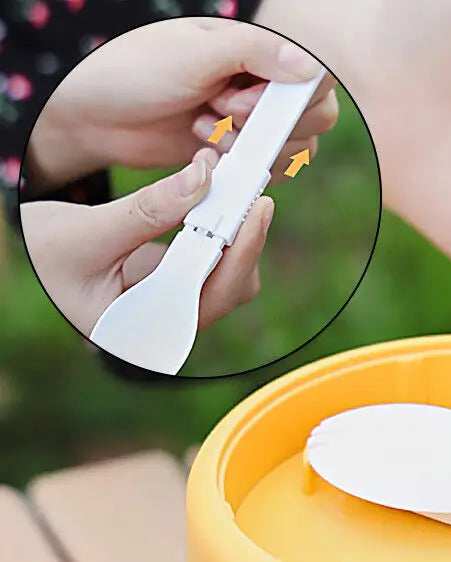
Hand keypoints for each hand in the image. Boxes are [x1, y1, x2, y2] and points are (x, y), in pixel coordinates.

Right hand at [21, 150, 271, 335]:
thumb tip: (203, 178)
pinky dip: (221, 224)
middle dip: (245, 237)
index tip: (257, 210)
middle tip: (252, 186)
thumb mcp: (86, 231)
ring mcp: (179, 304)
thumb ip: (147, 210)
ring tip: (236, 185)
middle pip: (234, 286)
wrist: (31, 256)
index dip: (241, 254)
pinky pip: (215, 255)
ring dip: (236, 229)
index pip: (213, 297)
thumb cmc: (44, 255)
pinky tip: (221, 193)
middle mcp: (171, 324)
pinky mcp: (179, 280)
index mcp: (149, 331)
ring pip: (231, 272)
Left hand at [26, 17, 336, 192]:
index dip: (291, 99)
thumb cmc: (137, 71)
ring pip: (296, 149)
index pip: (315, 78)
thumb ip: (256, 52)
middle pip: (314, 118)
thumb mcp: (197, 53)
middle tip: (216, 109)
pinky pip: (271, 172)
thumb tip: (311, 69)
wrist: (95, 116)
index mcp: (258, 48)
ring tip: (202, 127)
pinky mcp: (242, 153)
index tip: (240, 98)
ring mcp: (255, 121)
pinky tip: (204, 151)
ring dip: (249, 146)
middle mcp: (264, 83)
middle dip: (265, 123)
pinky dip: (241, 168)